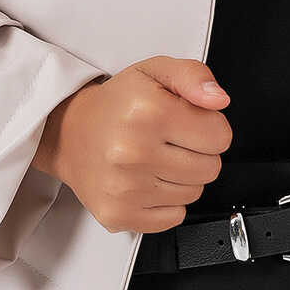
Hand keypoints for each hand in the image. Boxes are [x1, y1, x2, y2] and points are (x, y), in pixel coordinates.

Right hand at [36, 57, 231, 233]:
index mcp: (148, 112)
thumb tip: (218, 99)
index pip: (220, 136)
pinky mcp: (119, 214)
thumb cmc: (116, 105)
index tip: (187, 122)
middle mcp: (133, 152)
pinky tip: (147, 180)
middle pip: (210, 168)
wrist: (69, 133)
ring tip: (155, 158)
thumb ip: (194, 76)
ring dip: (182, 177)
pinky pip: (174, 217)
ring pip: (194, 194)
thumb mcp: (155, 71)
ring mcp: (125, 188)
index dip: (209, 126)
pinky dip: (167, 201)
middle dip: (197, 153)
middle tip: (169, 140)